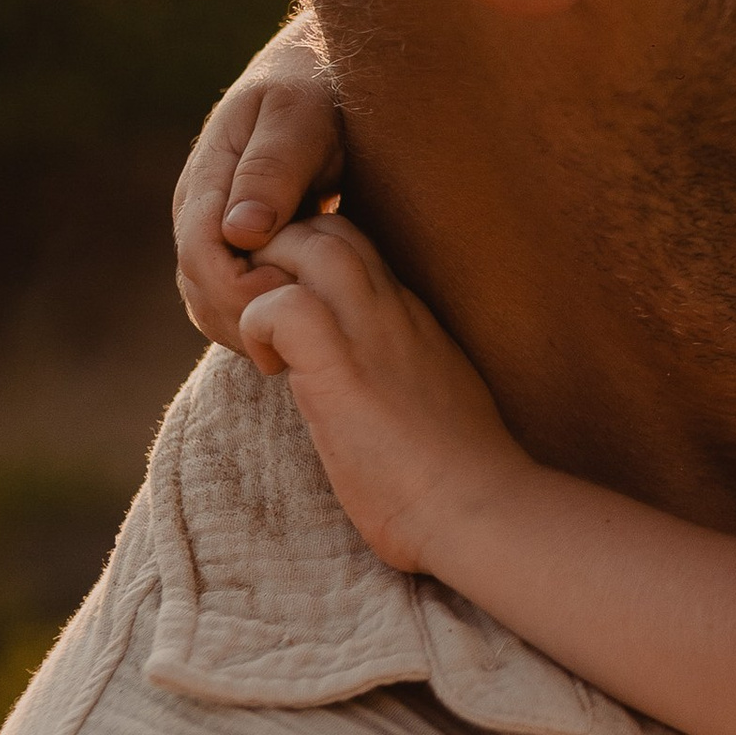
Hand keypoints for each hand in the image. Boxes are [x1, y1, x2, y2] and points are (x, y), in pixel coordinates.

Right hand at [175, 15, 346, 347]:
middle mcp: (198, 212)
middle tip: (315, 322)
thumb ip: (272, 169)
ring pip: (210, 305)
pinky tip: (307, 322)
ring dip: (254, 326)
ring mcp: (212, 233)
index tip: (297, 292)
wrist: (320, 78)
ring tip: (313, 328)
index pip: (201, 256)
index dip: (242, 287)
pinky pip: (232, 303)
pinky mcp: (235, 249)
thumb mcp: (300, 117)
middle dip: (250, 315)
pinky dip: (261, 321)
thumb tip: (241, 231)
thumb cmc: (317, 90)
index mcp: (207, 179)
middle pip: (201, 290)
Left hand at [237, 215, 530, 577]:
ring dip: (264, 275)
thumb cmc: (455, 476)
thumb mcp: (431, 397)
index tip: (288, 310)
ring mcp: (371, 331)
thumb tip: (371, 381)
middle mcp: (395, 308)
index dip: (308, 258)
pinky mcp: (341, 368)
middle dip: (278, 252)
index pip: (355, 243)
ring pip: (306, 242)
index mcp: (413, 315)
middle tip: (261, 317)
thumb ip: (400, 371)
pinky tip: (270, 369)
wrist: (478, 510)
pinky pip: (281, 306)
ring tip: (264, 334)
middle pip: (328, 224)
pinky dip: (257, 325)